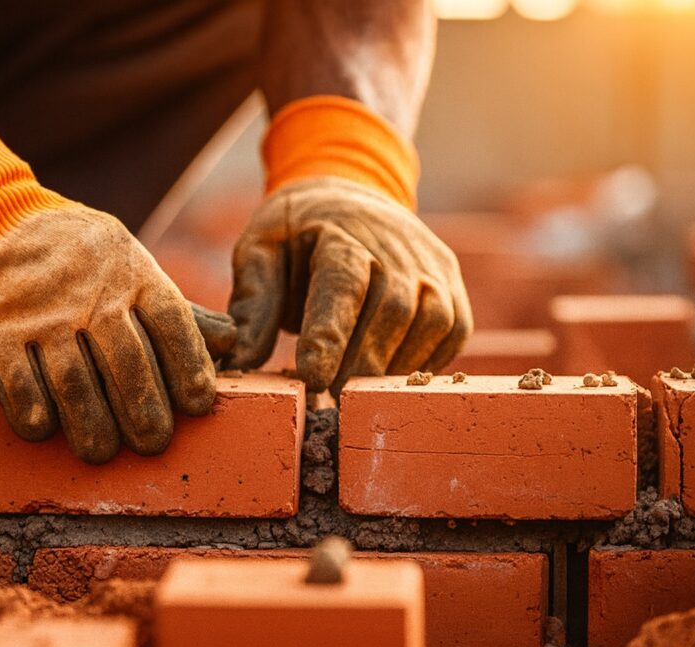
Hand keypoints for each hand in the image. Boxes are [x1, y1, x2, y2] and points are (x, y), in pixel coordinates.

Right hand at [0, 205, 235, 462]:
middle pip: (128, 361)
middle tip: (153, 443)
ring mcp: (41, 313)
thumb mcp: (134, 272)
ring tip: (101, 451)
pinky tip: (43, 428)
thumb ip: (179, 315)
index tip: (199, 404)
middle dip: (144, 409)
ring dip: (91, 423)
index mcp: (136, 276)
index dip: (189, 366)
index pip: (174, 324)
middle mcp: (91, 294)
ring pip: (74, 380)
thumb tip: (232, 342)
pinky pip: (18, 380)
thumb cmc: (85, 266)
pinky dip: (32, 410)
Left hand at [226, 177, 471, 394]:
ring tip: (358, 395)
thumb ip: (253, 304)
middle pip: (392, 309)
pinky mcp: (452, 286)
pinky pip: (453, 332)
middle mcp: (397, 244)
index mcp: (341, 231)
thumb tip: (241, 362)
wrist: (350, 197)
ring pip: (433, 322)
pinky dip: (426, 362)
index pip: (343, 283)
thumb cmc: (297, 234)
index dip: (331, 333)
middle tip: (331, 402)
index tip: (312, 379)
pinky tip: (390, 380)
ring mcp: (432, 264)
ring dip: (396, 367)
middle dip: (362, 363)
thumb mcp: (260, 251)